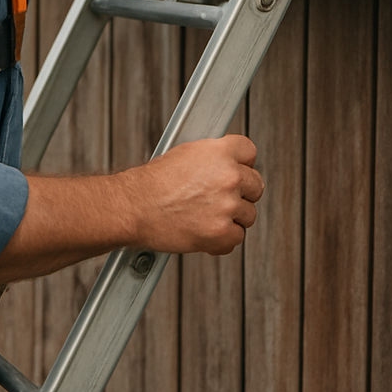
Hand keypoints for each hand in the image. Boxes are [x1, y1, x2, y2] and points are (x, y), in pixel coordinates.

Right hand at [127, 135, 265, 255]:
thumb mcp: (185, 154)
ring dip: (232, 218)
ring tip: (207, 216)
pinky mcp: (222, 232)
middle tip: (221, 198)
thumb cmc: (153, 183)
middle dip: (242, 193)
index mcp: (220, 151)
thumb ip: (212, 158)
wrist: (135, 207)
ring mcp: (228, 205)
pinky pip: (236, 238)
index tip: (237, 170)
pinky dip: (222, 239)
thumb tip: (227, 164)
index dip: (242, 163)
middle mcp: (229, 176)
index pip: (250, 152)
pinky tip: (205, 231)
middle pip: (256, 185)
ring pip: (248, 214)